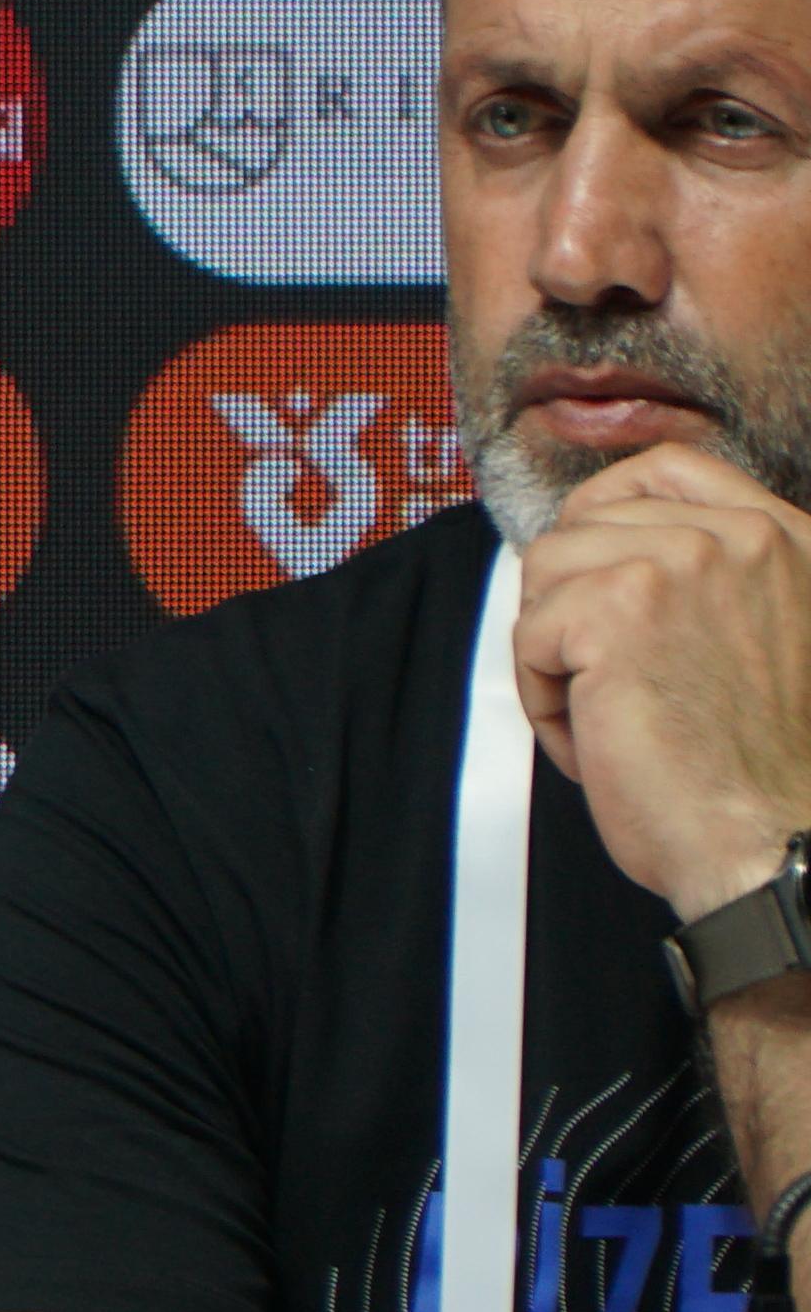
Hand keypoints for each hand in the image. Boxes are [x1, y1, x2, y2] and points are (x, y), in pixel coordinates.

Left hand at [517, 442, 810, 915]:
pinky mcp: (616, 607)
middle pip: (584, 525)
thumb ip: (725, 582)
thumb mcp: (777, 638)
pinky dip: (545, 700)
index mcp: (792, 541)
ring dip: (558, 655)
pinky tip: (605, 739)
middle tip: (622, 684)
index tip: (596, 576)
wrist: (779, 842)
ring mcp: (682, 563)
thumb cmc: (771, 773)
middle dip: (577, 607)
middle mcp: (746, 537)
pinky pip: (528, 635)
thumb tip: (622, 548)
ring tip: (618, 715)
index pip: (667, 469)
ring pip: (546, 575)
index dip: (604, 514)